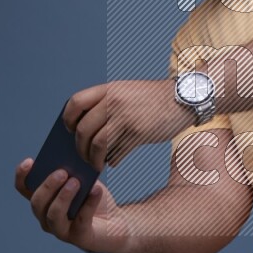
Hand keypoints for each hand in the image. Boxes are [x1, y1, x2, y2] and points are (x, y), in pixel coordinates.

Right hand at [14, 157, 130, 252]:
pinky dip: (88, 204)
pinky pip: (81, 220)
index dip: (22, 176)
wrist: (116, 220)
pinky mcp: (80, 237)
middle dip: (48, 186)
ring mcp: (61, 230)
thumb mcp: (83, 180)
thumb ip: (74, 171)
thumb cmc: (94, 198)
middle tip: (62, 172)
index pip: (24, 189)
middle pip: (38, 203)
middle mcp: (46, 217)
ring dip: (63, 197)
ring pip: (53, 215)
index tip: (30, 161)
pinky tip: (96, 190)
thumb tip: (70, 159)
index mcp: (44, 200)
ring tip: (76, 182)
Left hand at [63, 78, 189, 169]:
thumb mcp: (128, 91)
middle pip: (83, 128)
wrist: (184, 98)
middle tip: (82, 155)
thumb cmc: (155, 99)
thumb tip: (87, 129)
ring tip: (95, 163)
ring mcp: (127, 118)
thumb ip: (108, 104)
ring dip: (93, 158)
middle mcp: (115, 102)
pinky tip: (113, 162)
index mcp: (110, 89)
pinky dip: (112, 160)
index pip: (76, 102)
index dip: (68, 119)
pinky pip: (117, 152)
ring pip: (97, 144)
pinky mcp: (139, 133)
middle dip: (79, 146)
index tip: (69, 130)